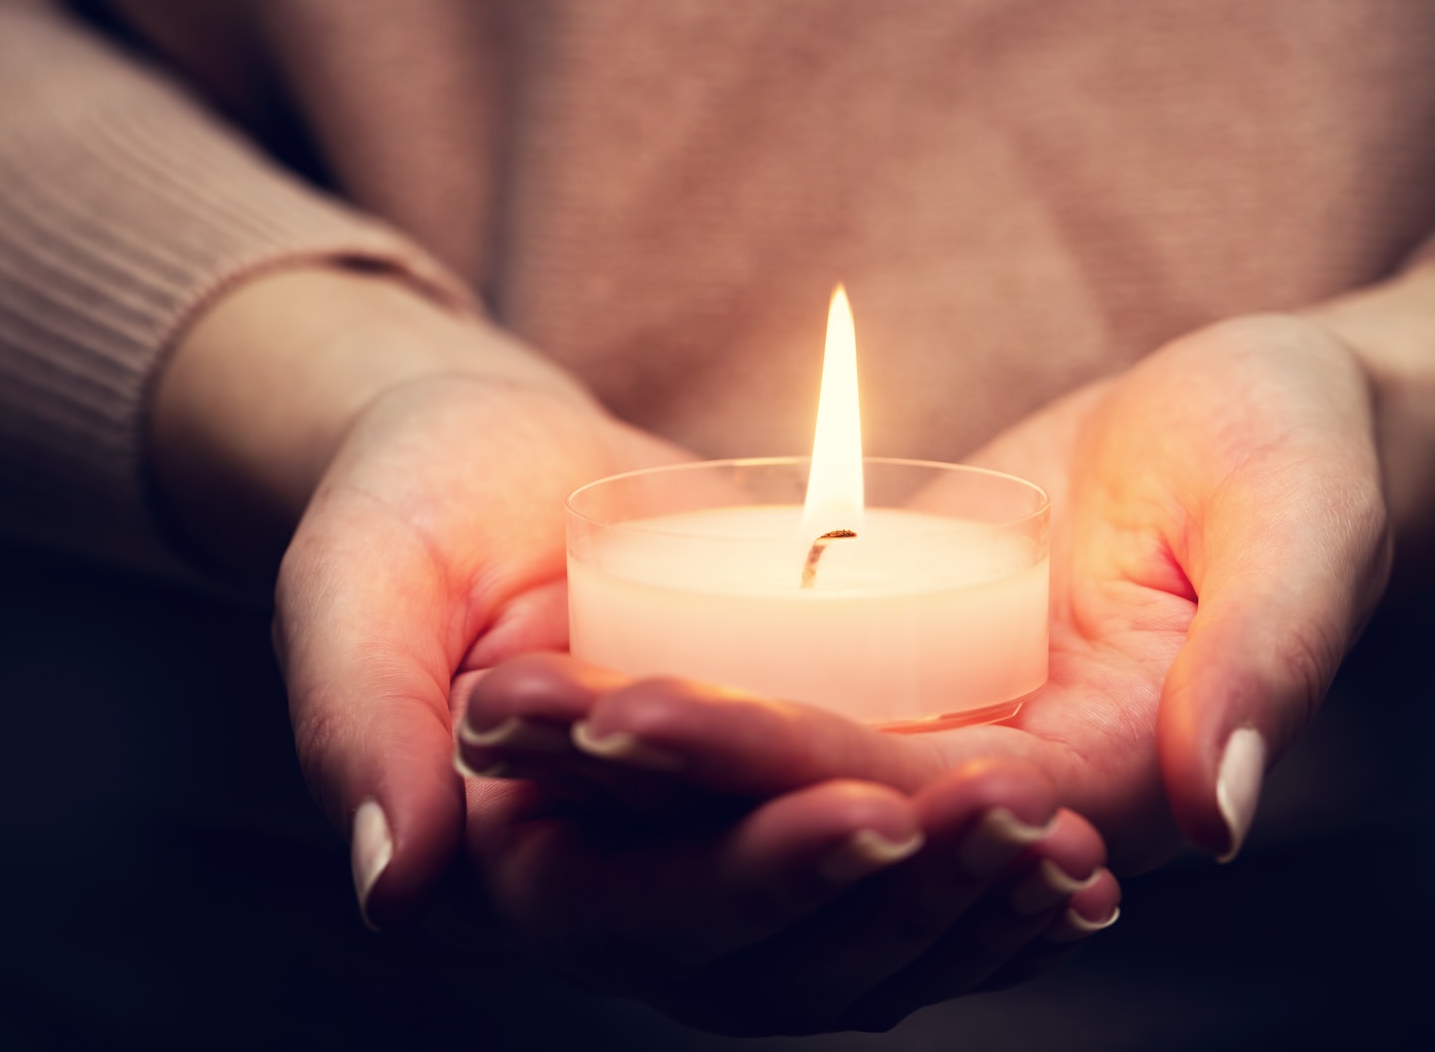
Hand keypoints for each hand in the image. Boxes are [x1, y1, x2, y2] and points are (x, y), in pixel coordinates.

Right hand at [152, 266, 1119, 1028]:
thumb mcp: (358, 581)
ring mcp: (703, 873)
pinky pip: (880, 896)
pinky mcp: (769, 827)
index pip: (641, 913)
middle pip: (770, 962)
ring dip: (962, 917)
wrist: (483, 472)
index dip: (759, 875)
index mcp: (510, 870)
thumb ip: (361, 719)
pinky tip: (1076, 869)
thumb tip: (393, 889)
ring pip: (846, 955)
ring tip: (1075, 857)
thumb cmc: (408, 505)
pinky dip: (974, 897)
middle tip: (1023, 823)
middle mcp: (615, 901)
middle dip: (902, 901)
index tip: (872, 808)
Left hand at [463, 312, 1387, 881]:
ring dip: (642, 745)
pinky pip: (791, 699)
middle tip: (507, 709)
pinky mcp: (923, 678)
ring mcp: (960, 735)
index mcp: (1104, 778)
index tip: (629, 711)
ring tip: (501, 695)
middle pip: (811, 798)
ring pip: (781, 766)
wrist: (1275, 418)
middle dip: (658, 764)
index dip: (766, 760)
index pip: (908, 794)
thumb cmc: (1306, 452)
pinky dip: (687, 687)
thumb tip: (1215, 814)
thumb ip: (1270, 660)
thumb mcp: (1306, 524)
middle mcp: (1013, 786)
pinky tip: (574, 656)